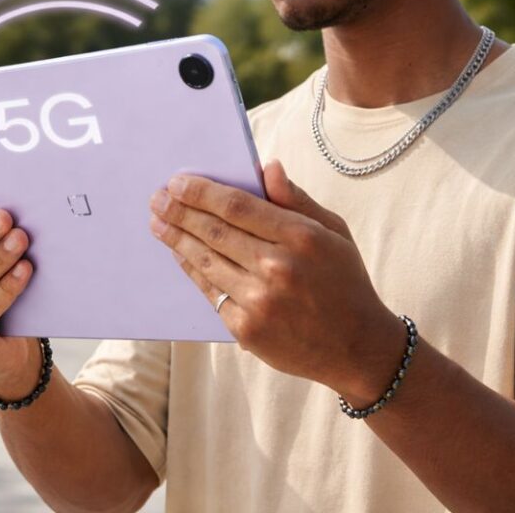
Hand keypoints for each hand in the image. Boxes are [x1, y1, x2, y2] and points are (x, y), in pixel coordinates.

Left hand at [148, 160, 402, 399]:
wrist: (358, 348)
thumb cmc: (345, 280)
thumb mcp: (334, 231)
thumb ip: (296, 199)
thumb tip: (266, 167)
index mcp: (301, 237)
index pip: (237, 205)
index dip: (202, 192)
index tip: (178, 182)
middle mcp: (277, 268)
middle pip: (214, 231)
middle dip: (179, 212)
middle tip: (157, 199)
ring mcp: (260, 301)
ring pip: (206, 260)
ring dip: (176, 239)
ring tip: (158, 223)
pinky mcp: (247, 329)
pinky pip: (210, 291)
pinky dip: (191, 268)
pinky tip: (180, 253)